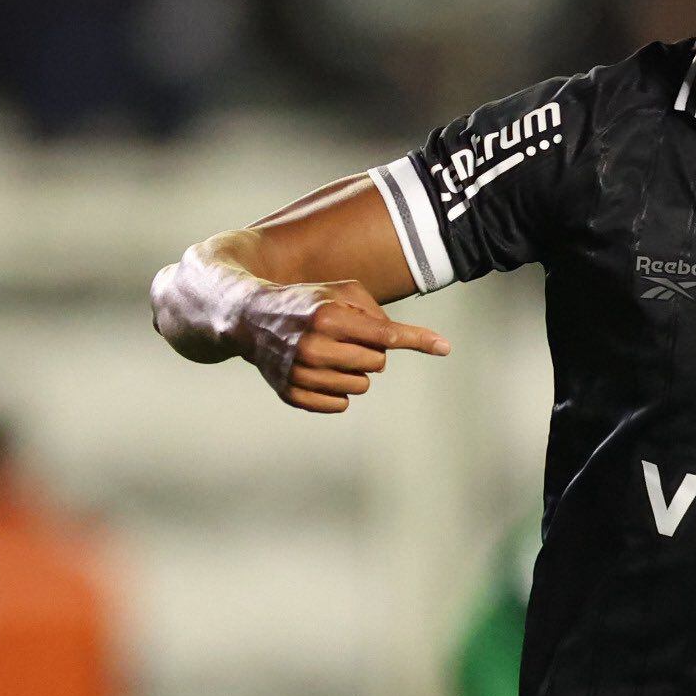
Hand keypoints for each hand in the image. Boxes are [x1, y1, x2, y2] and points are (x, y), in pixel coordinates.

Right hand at [242, 279, 449, 413]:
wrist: (250, 318)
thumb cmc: (307, 302)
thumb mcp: (340, 290)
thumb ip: (374, 311)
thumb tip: (398, 339)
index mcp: (328, 317)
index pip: (385, 335)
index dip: (417, 339)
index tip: (445, 347)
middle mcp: (313, 346)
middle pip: (377, 364)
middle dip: (371, 352)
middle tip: (348, 340)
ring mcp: (300, 373)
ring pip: (359, 387)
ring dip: (355, 373)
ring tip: (332, 355)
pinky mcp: (290, 394)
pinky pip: (339, 405)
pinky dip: (338, 392)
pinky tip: (321, 373)